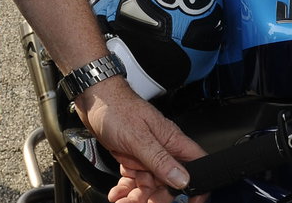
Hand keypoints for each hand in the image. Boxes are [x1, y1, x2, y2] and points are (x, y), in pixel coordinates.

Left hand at [76, 78, 203, 202]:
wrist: (93, 99)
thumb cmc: (116, 108)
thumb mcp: (138, 137)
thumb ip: (160, 160)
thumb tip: (183, 179)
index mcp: (172, 141)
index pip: (197, 165)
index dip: (198, 186)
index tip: (190, 201)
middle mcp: (163, 149)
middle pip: (171, 183)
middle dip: (159, 197)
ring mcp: (147, 154)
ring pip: (151, 185)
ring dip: (138, 197)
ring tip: (124, 200)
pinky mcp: (132, 157)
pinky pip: (134, 180)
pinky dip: (126, 189)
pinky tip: (118, 193)